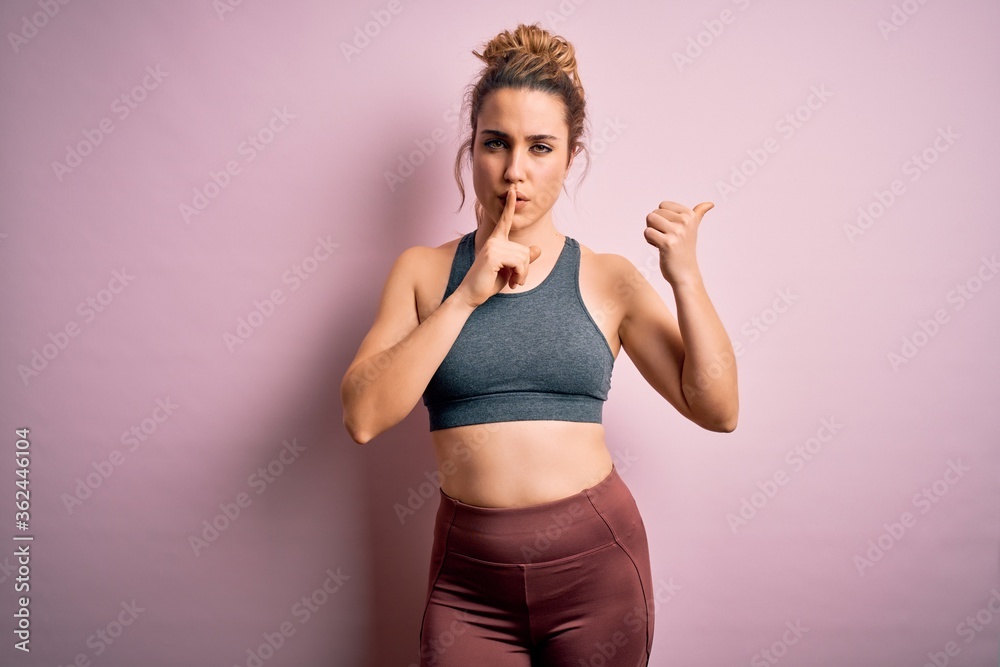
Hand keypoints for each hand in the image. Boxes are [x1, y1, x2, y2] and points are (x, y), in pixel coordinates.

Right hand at [455, 183, 541, 307]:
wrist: (471, 295)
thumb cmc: (488, 283)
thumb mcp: (510, 270)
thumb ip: (523, 259)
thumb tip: (538, 249)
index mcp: (496, 241)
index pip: (505, 221)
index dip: (510, 206)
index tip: (513, 191)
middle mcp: (494, 241)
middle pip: (524, 250)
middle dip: (525, 269)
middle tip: (517, 281)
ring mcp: (493, 247)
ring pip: (524, 257)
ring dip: (523, 274)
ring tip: (514, 283)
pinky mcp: (493, 255)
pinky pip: (519, 262)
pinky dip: (520, 275)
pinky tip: (512, 283)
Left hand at [644, 200, 713, 285]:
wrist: (686, 273)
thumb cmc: (685, 250)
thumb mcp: (693, 229)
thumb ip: (699, 214)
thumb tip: (711, 203)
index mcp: (690, 215)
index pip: (662, 205)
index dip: (662, 218)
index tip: (671, 229)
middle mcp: (685, 221)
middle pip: (654, 213)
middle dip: (655, 226)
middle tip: (666, 237)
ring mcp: (677, 232)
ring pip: (650, 219)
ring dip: (651, 232)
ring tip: (662, 241)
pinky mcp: (668, 243)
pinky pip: (648, 232)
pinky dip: (649, 240)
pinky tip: (659, 247)